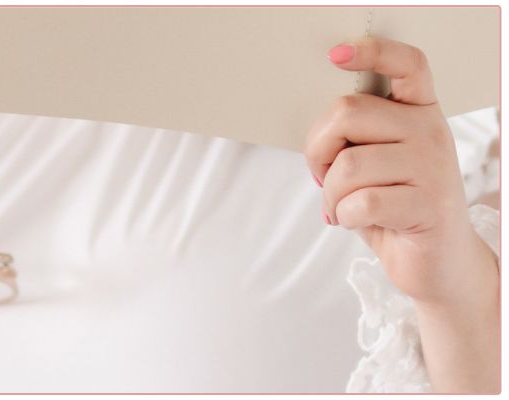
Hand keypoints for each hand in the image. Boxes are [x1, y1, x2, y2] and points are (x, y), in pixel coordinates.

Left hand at [306, 37, 497, 306]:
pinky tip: (353, 221)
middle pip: (347, 114)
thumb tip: (317, 126)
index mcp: (419, 111)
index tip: (336, 56)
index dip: (372, 52)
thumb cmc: (392, 206)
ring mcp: (433, 168)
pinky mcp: (428, 205)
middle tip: (321, 175)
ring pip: (347, 165)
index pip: (407, 64)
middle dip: (317, 150)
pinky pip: (360, 202)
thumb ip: (355, 137)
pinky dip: (342, 216)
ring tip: (340, 206)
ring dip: (329, 193)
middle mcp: (431, 131)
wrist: (436, 262)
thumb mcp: (374, 162)